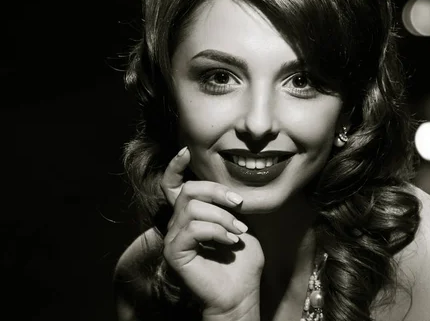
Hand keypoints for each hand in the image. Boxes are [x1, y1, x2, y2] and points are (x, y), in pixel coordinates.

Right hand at [160, 147, 264, 316]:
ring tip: (239, 232)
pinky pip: (193, 228)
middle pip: (188, 190)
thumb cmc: (242, 260)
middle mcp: (177, 224)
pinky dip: (217, 231)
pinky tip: (231, 242)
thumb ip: (230, 203)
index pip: (173, 185)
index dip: (176, 166)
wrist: (241, 293)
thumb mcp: (240, 222)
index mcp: (190, 215)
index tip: (186, 151)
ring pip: (192, 207)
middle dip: (217, 192)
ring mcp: (174, 239)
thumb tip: (231, 181)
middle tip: (240, 205)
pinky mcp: (175, 253)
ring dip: (222, 216)